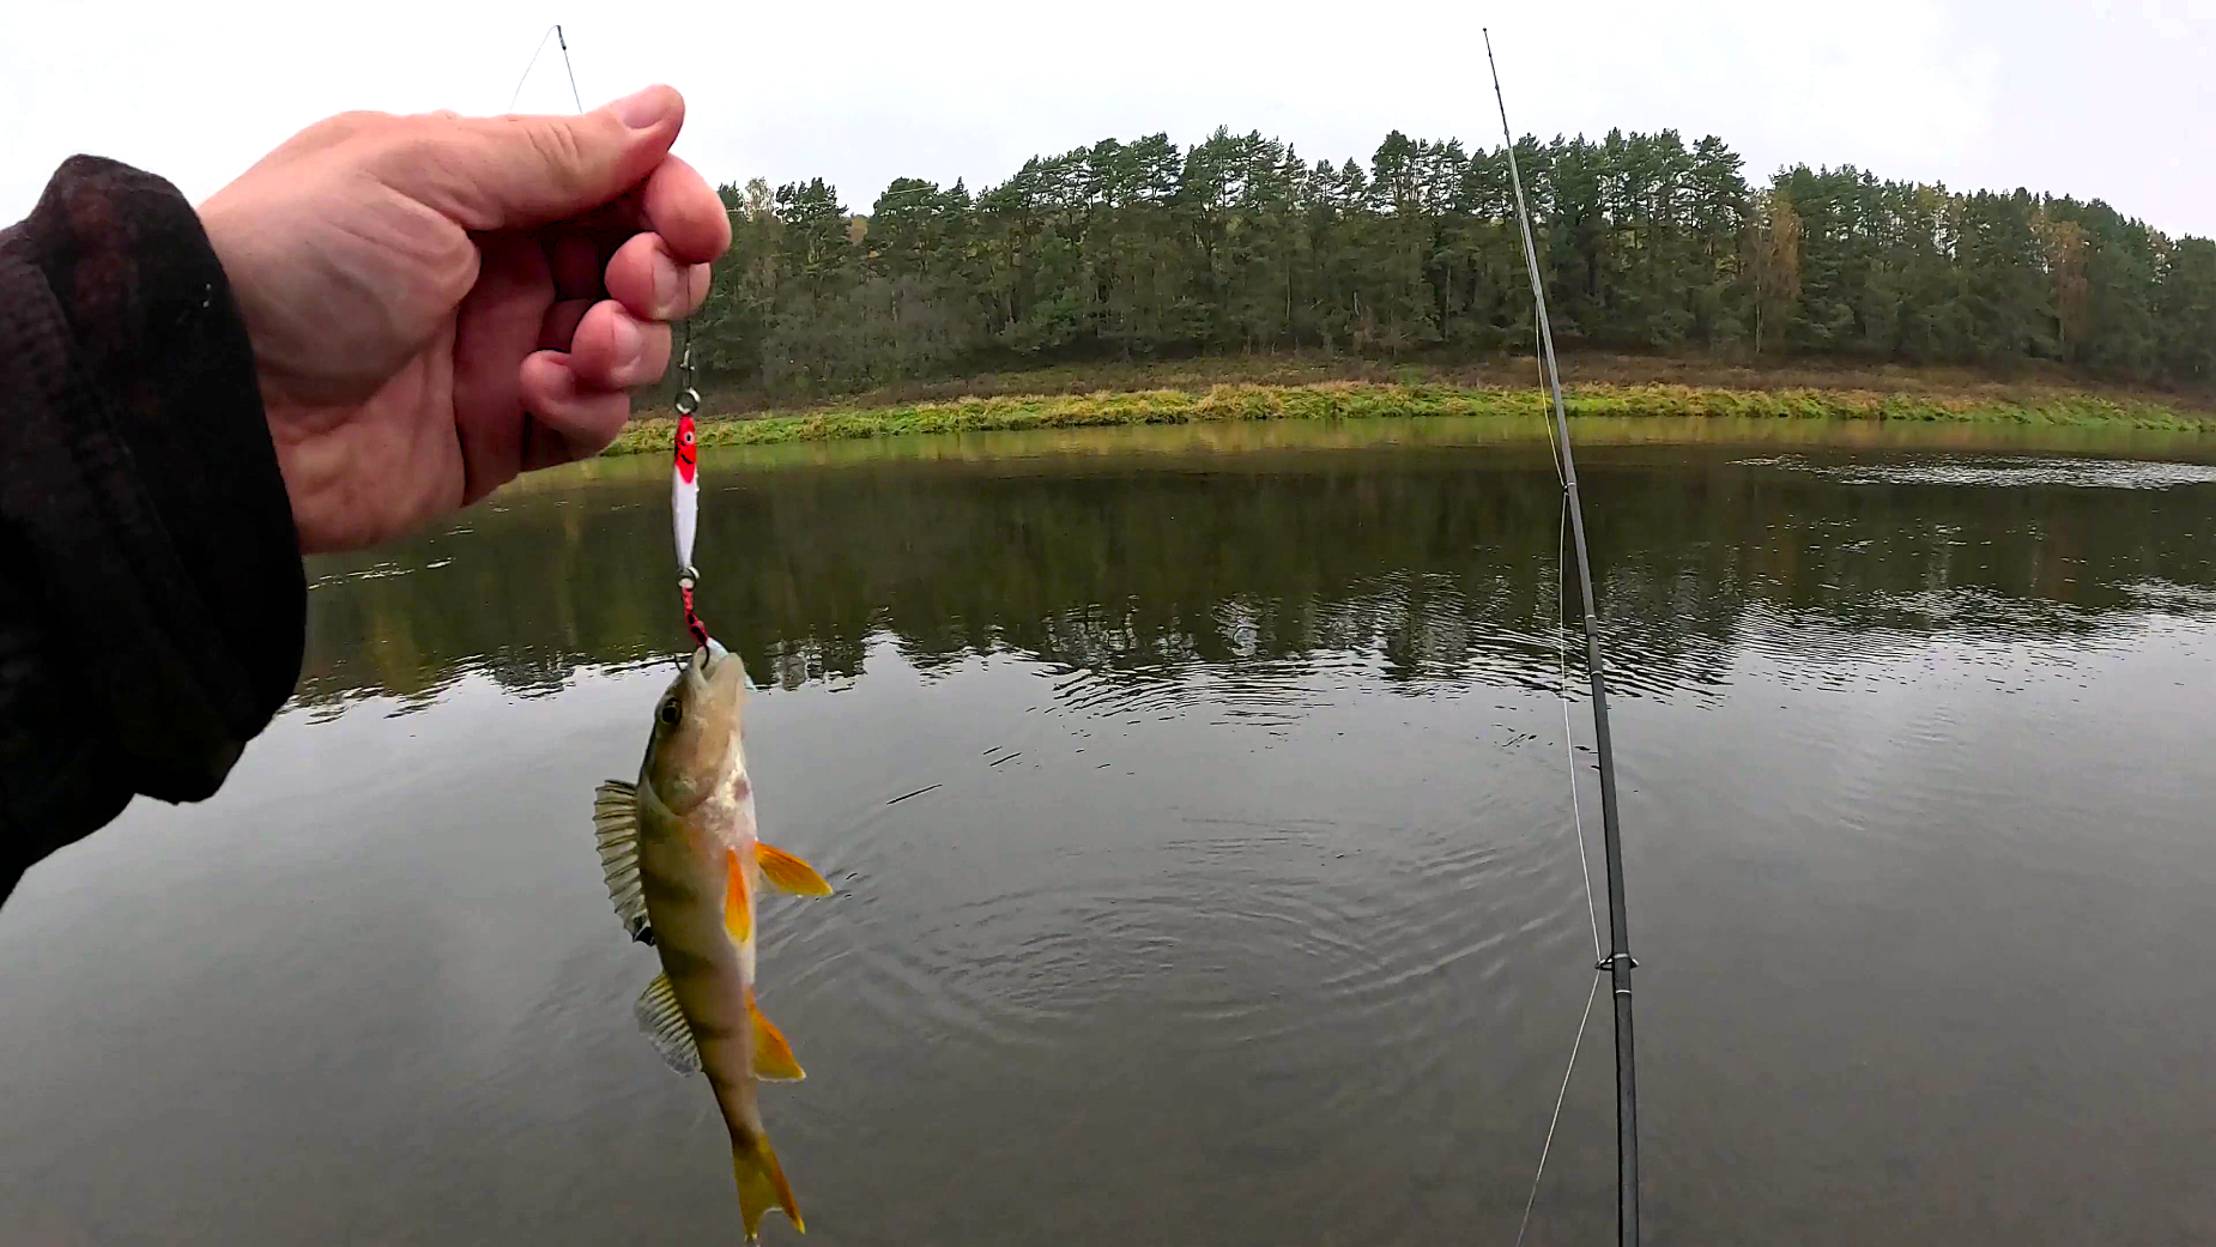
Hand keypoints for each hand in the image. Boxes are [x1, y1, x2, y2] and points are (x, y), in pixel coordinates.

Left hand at [198, 86, 730, 552]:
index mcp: (483, 188)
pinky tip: (535, 392)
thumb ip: (555, 153)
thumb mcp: (427, 174)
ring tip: (583, 344)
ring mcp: (506, 352)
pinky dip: (585, 405)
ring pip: (630, 345)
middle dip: (661, 273)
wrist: (217, 402)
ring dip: (631, 341)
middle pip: (640, 263)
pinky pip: (589, 421)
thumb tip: (665, 107)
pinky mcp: (502, 435)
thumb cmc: (302, 260)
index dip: (670, 200)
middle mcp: (504, 266)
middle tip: (629, 284)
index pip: (616, 183)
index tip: (687, 227)